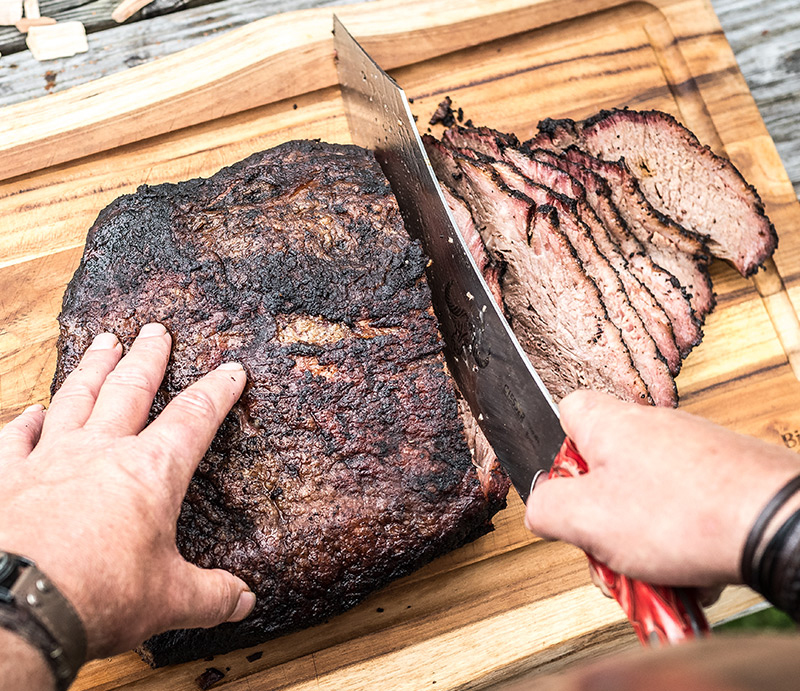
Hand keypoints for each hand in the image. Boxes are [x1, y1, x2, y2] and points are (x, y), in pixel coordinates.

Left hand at [0, 323, 254, 659]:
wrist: (21, 606)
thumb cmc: (102, 595)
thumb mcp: (172, 599)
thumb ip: (213, 595)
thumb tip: (246, 601)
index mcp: (152, 471)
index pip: (195, 417)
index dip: (219, 390)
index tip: (233, 369)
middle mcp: (103, 451)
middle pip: (131, 388)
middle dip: (149, 357)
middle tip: (155, 329)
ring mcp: (52, 459)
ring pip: (77, 398)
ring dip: (93, 367)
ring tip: (105, 340)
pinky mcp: (9, 479)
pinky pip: (17, 439)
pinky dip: (25, 421)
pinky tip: (31, 410)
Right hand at [525, 390, 799, 586]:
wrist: (776, 523)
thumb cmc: (684, 514)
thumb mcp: (586, 519)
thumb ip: (546, 508)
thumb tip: (538, 508)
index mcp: (611, 425)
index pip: (566, 410)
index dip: (555, 450)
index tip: (564, 489)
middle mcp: (653, 428)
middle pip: (606, 470)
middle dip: (602, 519)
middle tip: (608, 549)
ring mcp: (693, 451)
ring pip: (646, 498)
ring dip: (642, 540)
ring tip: (656, 570)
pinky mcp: (725, 477)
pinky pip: (685, 511)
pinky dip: (681, 543)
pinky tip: (690, 570)